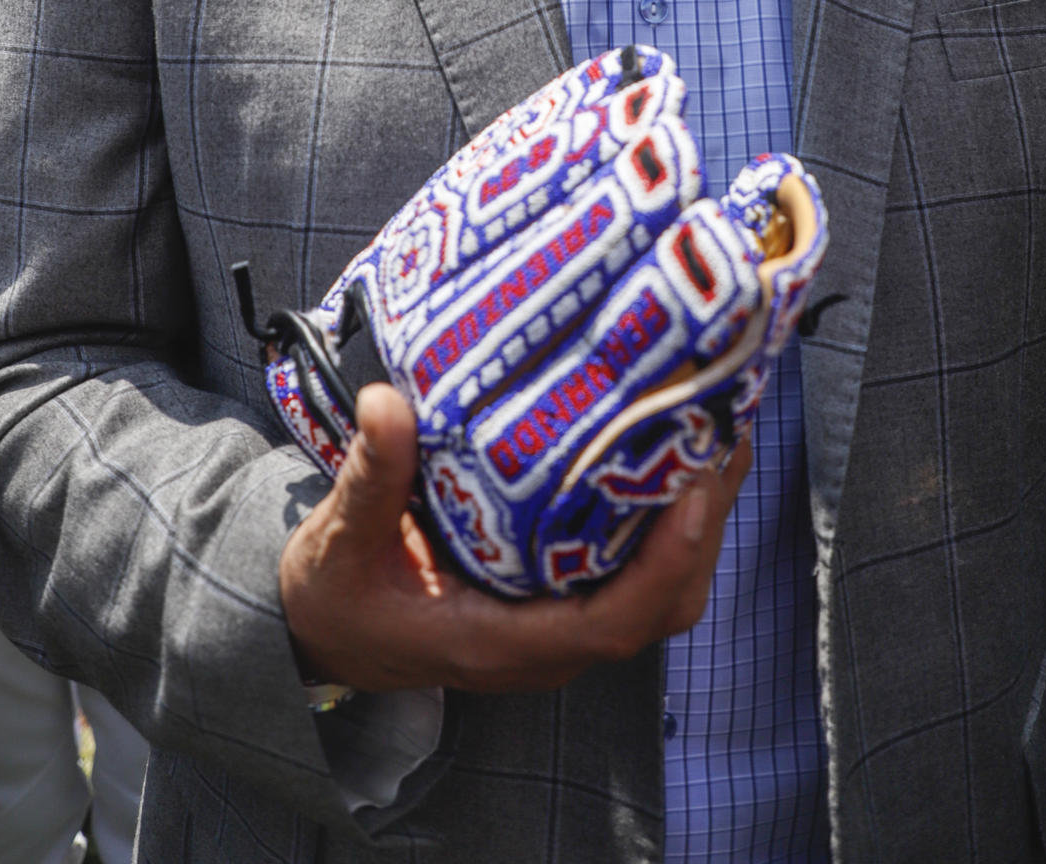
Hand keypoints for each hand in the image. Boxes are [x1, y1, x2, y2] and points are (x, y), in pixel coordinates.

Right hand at [279, 382, 748, 694]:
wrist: (322, 633)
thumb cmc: (336, 594)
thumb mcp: (340, 537)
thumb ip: (371, 475)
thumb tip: (386, 403)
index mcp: (500, 641)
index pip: (613, 623)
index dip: (666, 565)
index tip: (694, 493)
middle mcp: (546, 642)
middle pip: (660, 604)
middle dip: (704, 526)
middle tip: (723, 432)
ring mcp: (559, 624)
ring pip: (660, 589)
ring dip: (697, 519)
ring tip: (716, 431)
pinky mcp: (559, 598)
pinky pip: (637, 569)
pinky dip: (670, 520)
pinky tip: (673, 455)